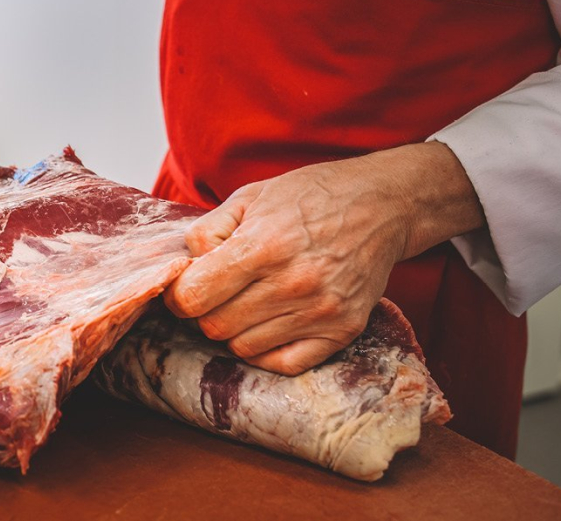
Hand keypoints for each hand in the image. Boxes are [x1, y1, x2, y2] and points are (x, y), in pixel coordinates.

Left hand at [163, 142, 484, 374]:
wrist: (382, 205)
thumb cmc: (309, 196)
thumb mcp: (249, 197)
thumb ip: (207, 233)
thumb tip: (183, 270)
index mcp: (263, 246)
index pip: (193, 297)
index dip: (178, 295)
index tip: (184, 287)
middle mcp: (292, 283)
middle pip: (214, 326)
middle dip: (205, 311)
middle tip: (217, 291)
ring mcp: (320, 312)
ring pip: (243, 347)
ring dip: (235, 328)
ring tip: (248, 300)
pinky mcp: (342, 331)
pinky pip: (283, 364)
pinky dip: (266, 350)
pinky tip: (268, 322)